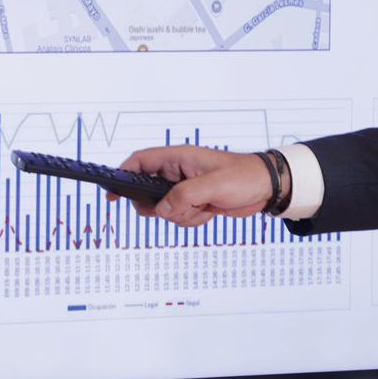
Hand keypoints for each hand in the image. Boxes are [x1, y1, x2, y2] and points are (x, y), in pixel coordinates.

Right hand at [116, 145, 275, 227]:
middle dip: (159, 206)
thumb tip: (162, 210)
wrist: (265, 188)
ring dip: (180, 215)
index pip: (141, 161)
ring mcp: (185, 189)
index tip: (112, 191)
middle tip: (176, 208)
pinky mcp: (194, 203)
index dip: (123, 173)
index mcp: (179, 158)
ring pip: (164, 209)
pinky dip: (191, 220)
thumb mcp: (212, 185)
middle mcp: (178, 172)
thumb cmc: (243, 175)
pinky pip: (179, 217)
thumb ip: (183, 196)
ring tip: (202, 208)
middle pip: (148, 191)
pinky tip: (208, 213)